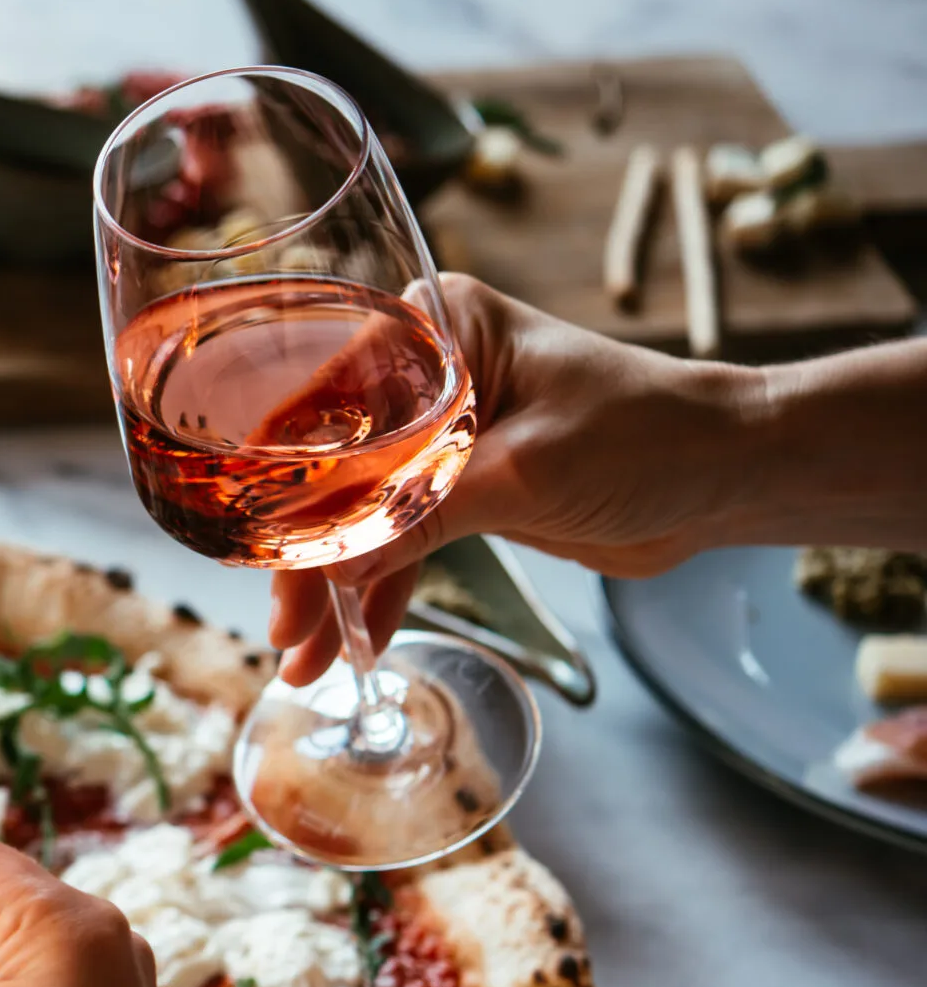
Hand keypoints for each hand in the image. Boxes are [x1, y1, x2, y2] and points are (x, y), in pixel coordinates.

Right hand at [270, 273, 758, 682]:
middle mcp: (427, 373)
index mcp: (435, 329)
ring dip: (331, 586)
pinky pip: (398, 539)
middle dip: (304, 553)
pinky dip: (376, 589)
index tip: (257, 551)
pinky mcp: (464, 486)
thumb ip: (419, 514)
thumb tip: (326, 569)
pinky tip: (350, 641)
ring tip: (302, 657)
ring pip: (359, 513)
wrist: (729, 476)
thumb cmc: (646, 436)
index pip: (324, 401)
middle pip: (331, 467)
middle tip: (282, 627)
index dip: (281, 479)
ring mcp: (442, 433)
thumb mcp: (522, 474)